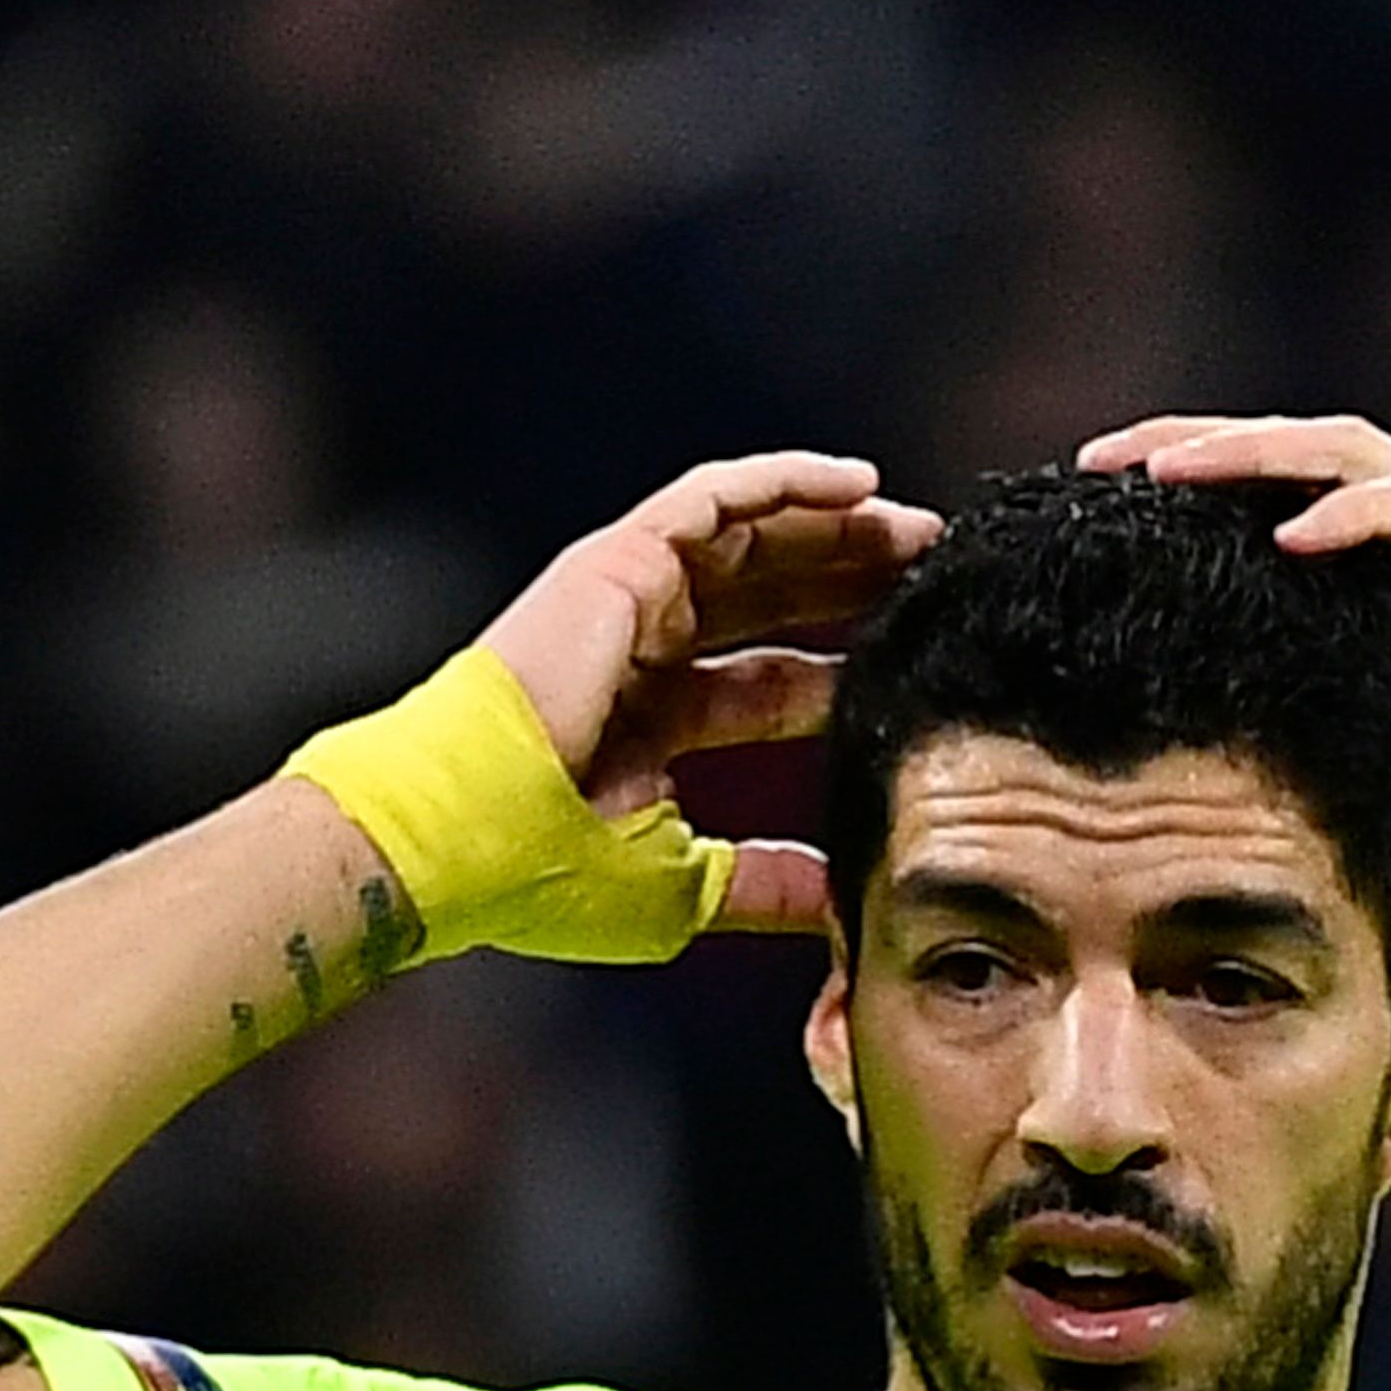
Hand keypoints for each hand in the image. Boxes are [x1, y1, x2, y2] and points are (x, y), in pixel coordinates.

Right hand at [471, 453, 942, 929]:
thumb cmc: (540, 870)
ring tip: (914, 525)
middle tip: (935, 575)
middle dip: (854, 582)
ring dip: (836, 527)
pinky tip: (856, 482)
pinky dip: (783, 483)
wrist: (455, 839)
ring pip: (753, 539)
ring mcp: (628, 601)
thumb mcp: (680, 890)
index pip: (770, 679)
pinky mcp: (619, 562)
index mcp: (654, 720)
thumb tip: (844, 907)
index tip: (919, 661)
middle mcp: (644, 650)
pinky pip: (714, 499)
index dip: (842, 666)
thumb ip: (764, 887)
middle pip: (772, 598)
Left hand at [1086, 416, 1390, 874]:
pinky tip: (1285, 533)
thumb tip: (1221, 787)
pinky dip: (1348, 514)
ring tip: (1160, 471)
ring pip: (1339, 456)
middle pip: (1285, 456)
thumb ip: (1338, 742)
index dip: (1181, 506)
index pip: (1266, 511)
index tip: (1087, 526)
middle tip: (1090, 463)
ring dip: (1247, 456)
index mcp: (1390, 575)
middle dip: (1186, 450)